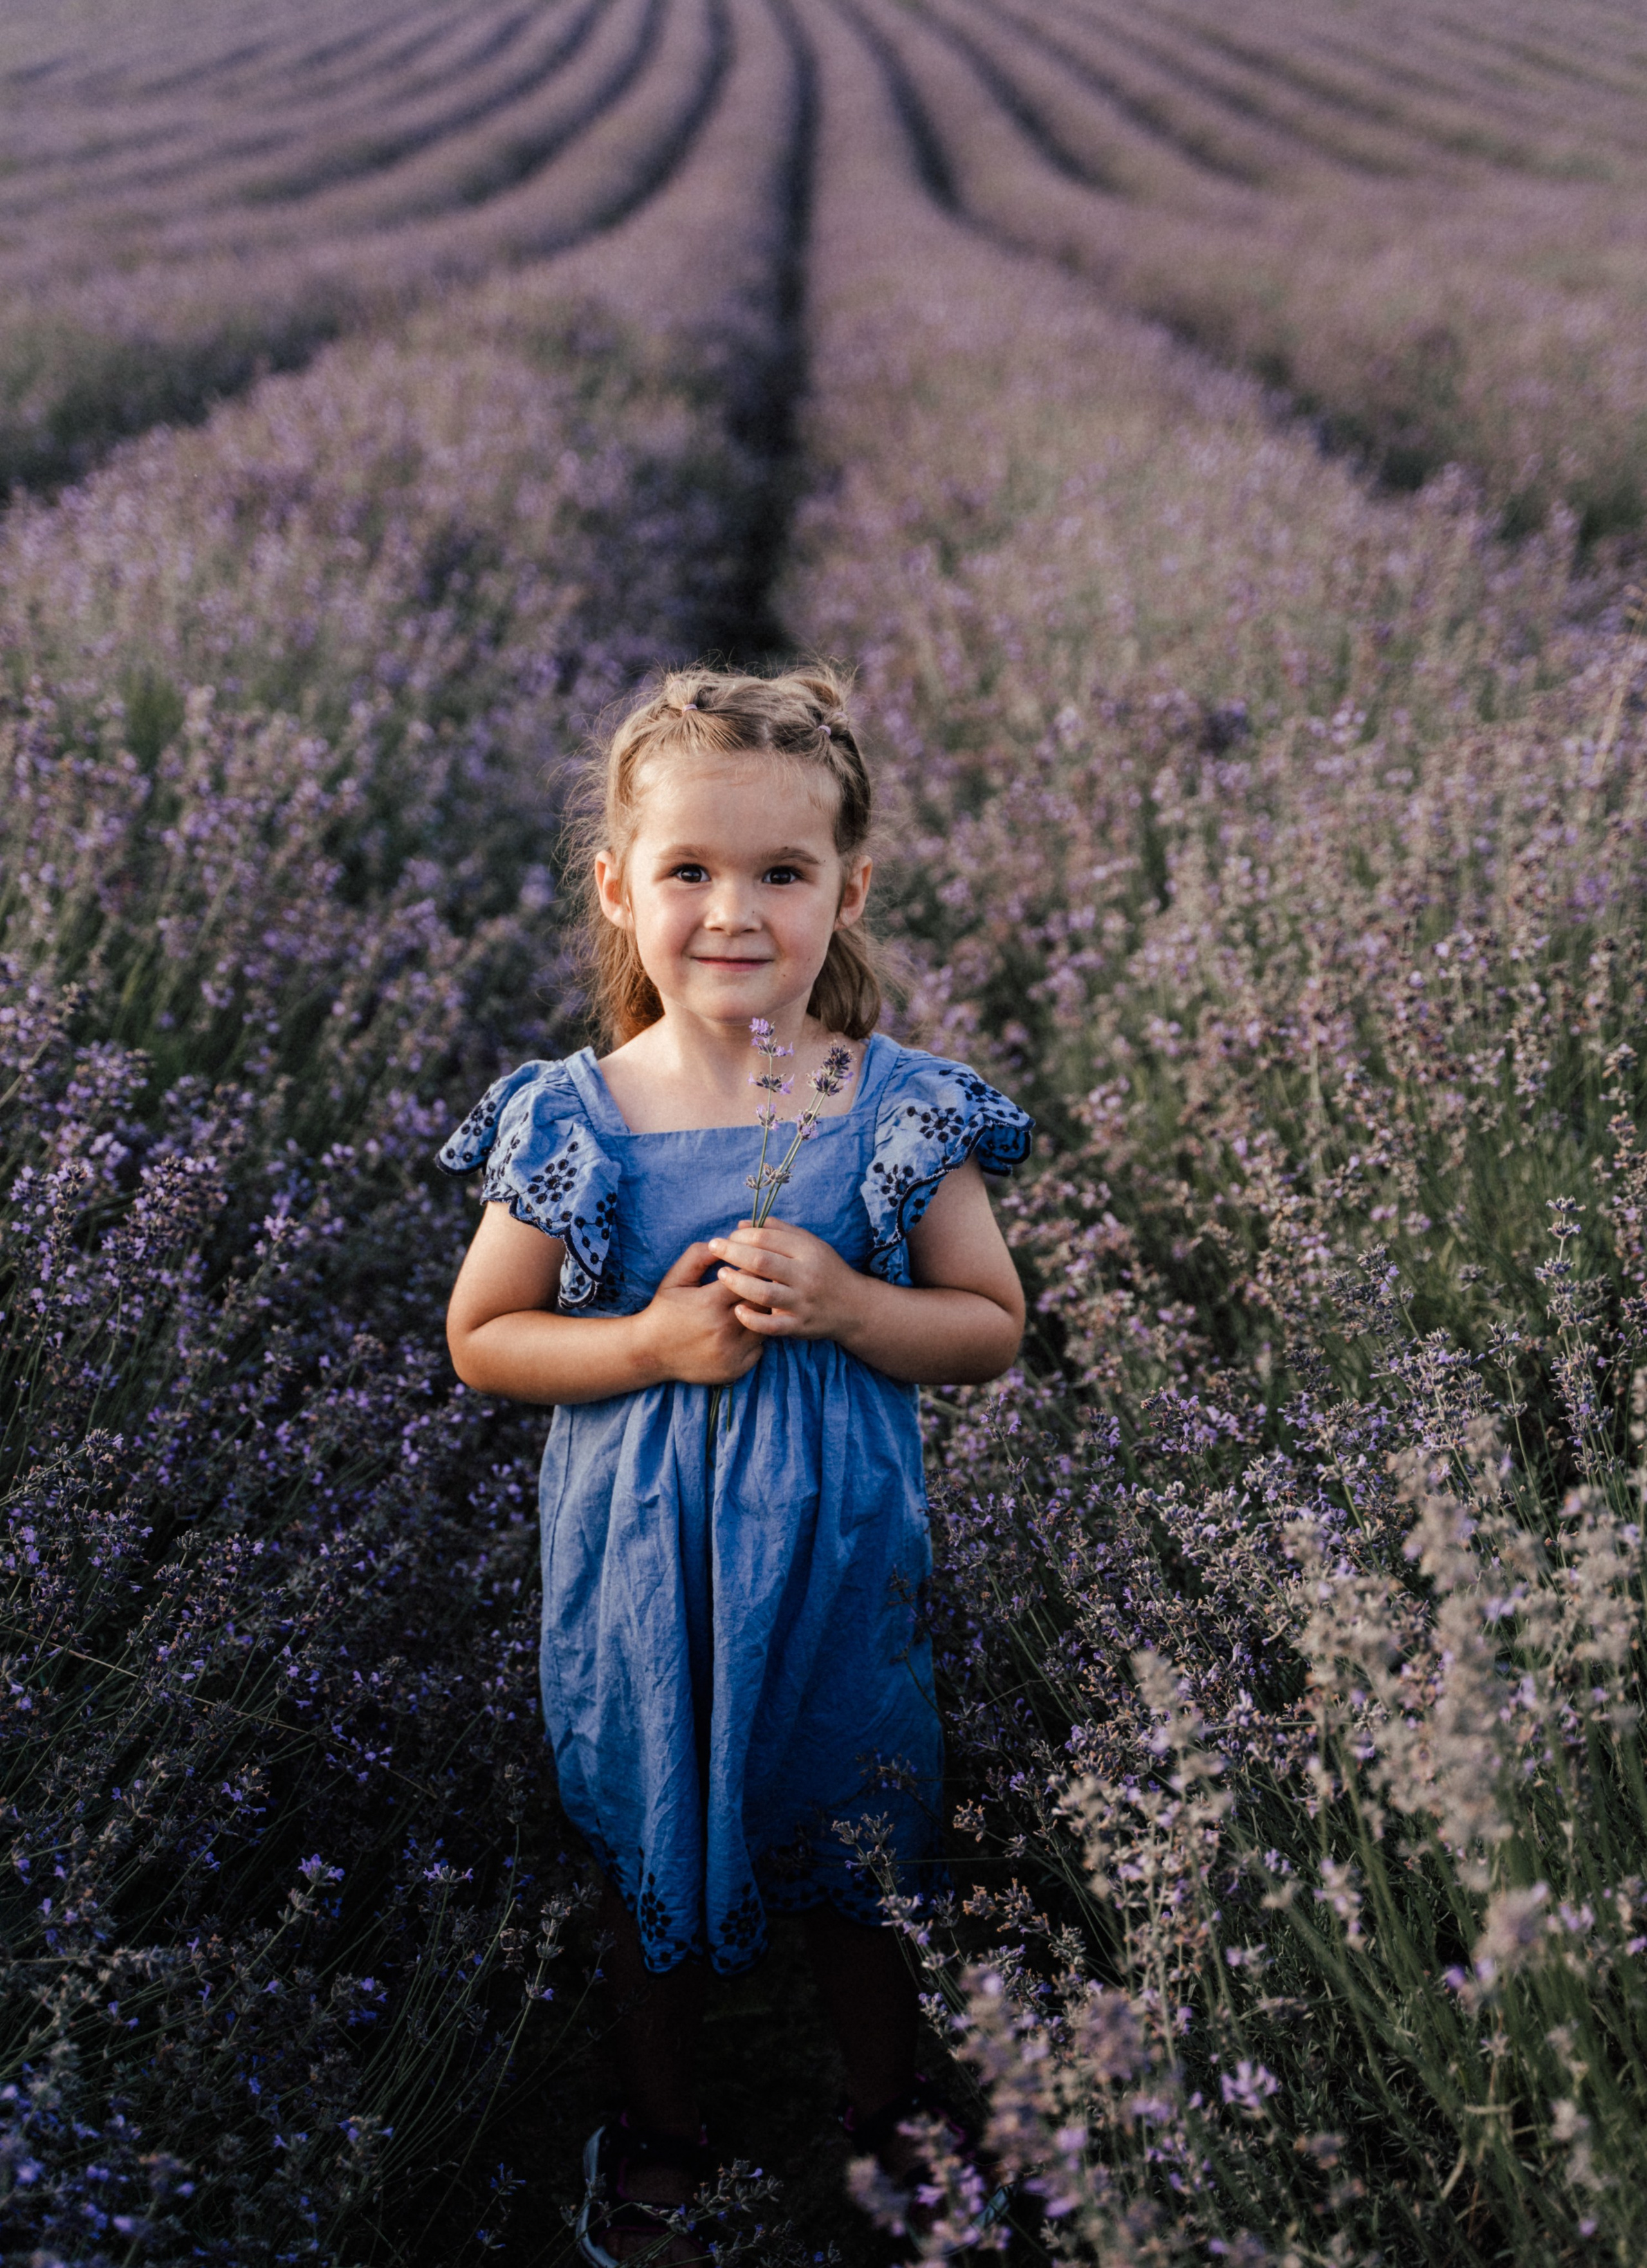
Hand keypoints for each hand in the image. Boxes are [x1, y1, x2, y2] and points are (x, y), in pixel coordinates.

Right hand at [635, 1241, 763, 1385]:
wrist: (650, 1353)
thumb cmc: (665, 1311)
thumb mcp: (675, 1278)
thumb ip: (697, 1256)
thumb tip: (724, 1242)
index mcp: (710, 1302)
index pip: (750, 1278)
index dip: (753, 1271)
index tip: (749, 1269)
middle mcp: (723, 1328)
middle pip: (762, 1301)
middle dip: (762, 1291)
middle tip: (758, 1286)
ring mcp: (731, 1351)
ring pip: (765, 1326)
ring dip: (762, 1315)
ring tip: (751, 1308)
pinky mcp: (736, 1368)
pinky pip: (760, 1348)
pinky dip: (756, 1338)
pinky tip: (744, 1331)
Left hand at [706, 1219, 867, 1341]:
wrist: (855, 1307)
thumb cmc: (826, 1270)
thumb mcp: (809, 1244)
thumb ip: (777, 1232)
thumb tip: (741, 1225)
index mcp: (807, 1251)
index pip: (767, 1238)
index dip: (742, 1236)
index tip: (727, 1237)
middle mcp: (806, 1275)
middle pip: (762, 1261)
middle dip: (732, 1252)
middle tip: (713, 1247)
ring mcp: (802, 1302)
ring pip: (763, 1292)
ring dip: (737, 1282)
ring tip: (721, 1275)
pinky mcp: (799, 1326)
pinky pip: (771, 1325)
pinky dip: (752, 1319)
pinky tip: (737, 1310)